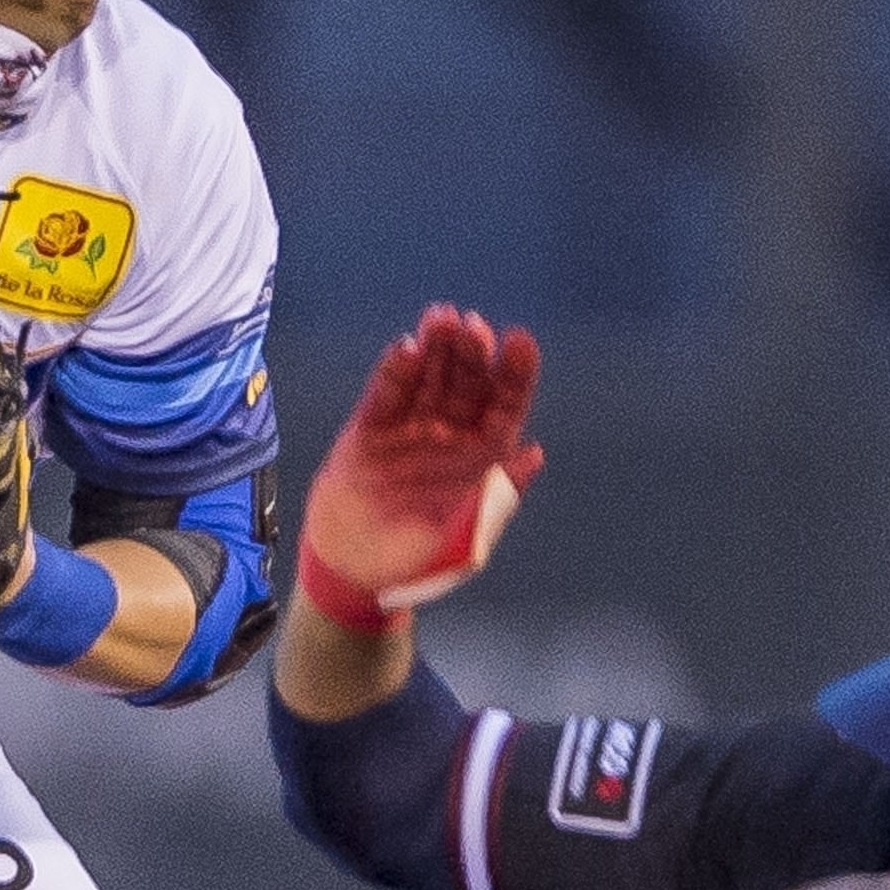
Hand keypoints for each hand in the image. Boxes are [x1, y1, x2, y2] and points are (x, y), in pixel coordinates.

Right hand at [295, 306, 544, 631]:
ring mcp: (410, 426)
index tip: (520, 342)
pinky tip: (407, 348)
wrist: (355, 571)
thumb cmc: (421, 561)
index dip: (515, 373)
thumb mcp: (470, 537)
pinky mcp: (370, 428)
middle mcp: (450, 433)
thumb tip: (535, 453)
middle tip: (472, 327)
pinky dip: (395, 370)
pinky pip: (385, 393)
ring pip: (428, 376)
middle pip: (466, 382)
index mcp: (483, 455)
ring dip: (436, 347)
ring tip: (440, 318)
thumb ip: (499, 496)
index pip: (505, 405)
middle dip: (471, 352)